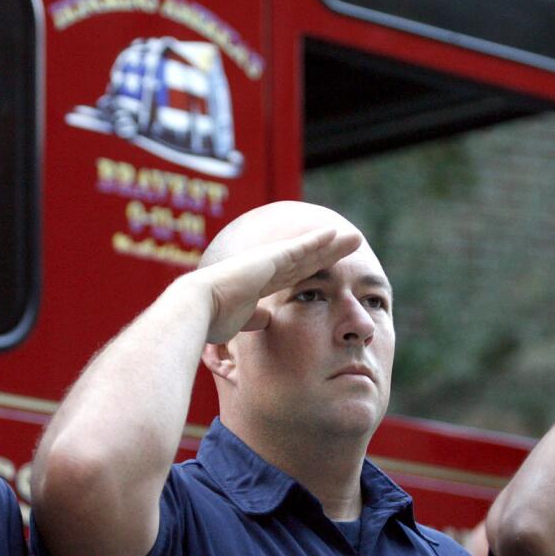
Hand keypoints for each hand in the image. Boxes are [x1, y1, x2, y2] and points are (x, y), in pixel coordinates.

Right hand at [194, 225, 362, 343]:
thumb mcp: (241, 322)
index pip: (293, 276)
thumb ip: (255, 318)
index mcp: (260, 285)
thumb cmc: (212, 319)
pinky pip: (301, 248)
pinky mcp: (271, 258)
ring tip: (354, 238)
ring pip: (309, 251)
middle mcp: (266, 269)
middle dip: (328, 253)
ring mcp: (269, 261)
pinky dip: (318, 240)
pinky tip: (336, 233)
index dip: (311, 270)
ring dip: (333, 244)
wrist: (199, 307)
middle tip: (349, 246)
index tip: (327, 267)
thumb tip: (266, 319)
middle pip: (306, 260)